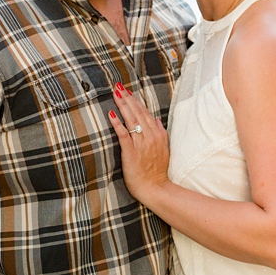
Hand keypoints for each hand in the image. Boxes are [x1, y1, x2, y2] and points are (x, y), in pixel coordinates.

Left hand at [108, 83, 171, 200]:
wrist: (155, 187)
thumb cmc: (157, 171)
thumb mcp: (164, 149)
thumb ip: (161, 132)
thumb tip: (158, 120)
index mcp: (158, 134)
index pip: (146, 113)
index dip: (136, 101)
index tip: (128, 91)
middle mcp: (150, 136)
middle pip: (138, 113)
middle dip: (128, 98)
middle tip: (119, 86)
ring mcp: (141, 143)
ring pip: (131, 120)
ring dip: (123, 105)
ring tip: (115, 93)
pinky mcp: (131, 151)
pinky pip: (123, 134)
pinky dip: (117, 123)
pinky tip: (111, 114)